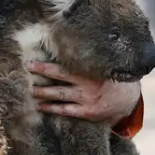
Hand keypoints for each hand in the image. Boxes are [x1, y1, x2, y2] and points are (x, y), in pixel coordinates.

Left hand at [26, 61, 141, 126]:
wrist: (128, 100)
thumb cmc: (111, 77)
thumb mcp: (103, 65)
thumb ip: (88, 58)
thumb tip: (67, 42)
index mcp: (91, 70)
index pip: (65, 65)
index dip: (46, 64)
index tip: (31, 61)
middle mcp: (88, 84)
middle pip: (59, 77)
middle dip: (41, 73)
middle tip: (27, 69)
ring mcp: (87, 99)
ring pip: (60, 95)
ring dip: (43, 93)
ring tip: (30, 90)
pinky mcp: (87, 112)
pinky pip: (66, 110)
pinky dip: (52, 108)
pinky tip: (41, 106)